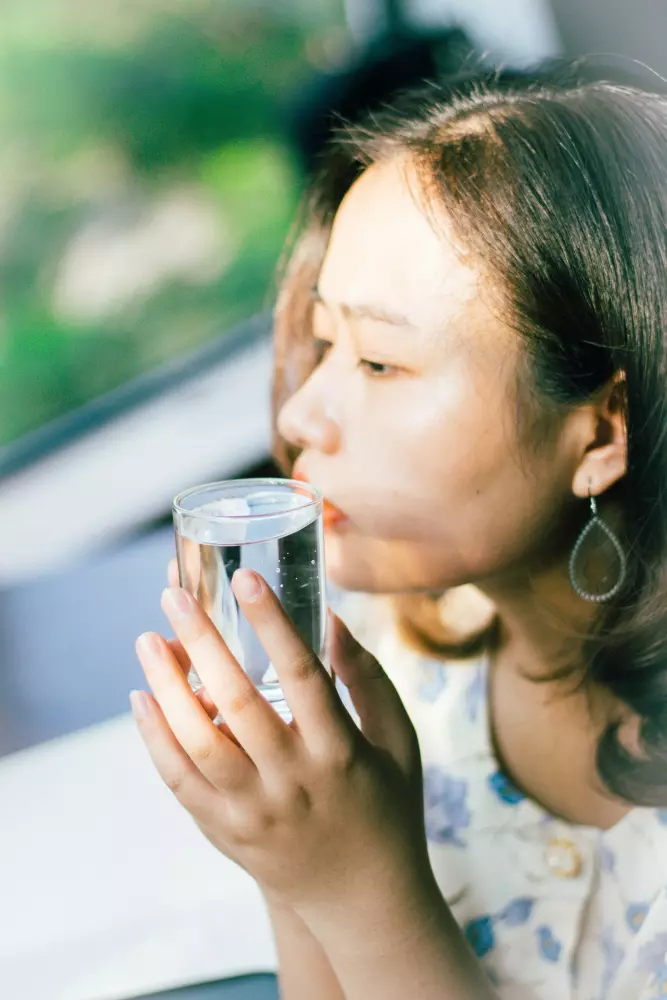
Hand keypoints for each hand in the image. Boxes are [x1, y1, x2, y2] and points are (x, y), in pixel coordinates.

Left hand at [132, 566, 438, 949]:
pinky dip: (155, 738)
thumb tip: (330, 619)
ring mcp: (255, 812)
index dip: (273, 624)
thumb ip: (368, 680)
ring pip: (197, 744)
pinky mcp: (226, 834)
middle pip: (239, 704)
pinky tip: (141, 698)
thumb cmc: (389, 807)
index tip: (246, 578)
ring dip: (167, 687)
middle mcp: (295, 782)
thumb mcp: (398, 741)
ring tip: (148, 640)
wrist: (366, 901)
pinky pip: (179, 783)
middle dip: (203, 642)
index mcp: (342, 752)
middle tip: (175, 596)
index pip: (304, 676)